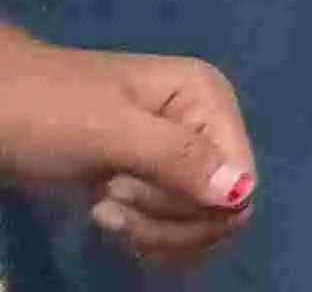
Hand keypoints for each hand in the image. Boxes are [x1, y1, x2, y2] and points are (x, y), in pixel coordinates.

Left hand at [0, 27, 255, 271]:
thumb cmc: (46, 112)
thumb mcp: (109, 132)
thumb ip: (177, 158)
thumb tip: (244, 193)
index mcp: (207, 98)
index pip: (240, 177)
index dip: (191, 205)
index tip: (127, 194)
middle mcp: (205, 125)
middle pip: (221, 205)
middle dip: (164, 222)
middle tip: (108, 205)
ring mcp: (179, 154)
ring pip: (197, 223)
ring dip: (150, 232)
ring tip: (101, 210)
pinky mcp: (152, 179)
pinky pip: (173, 226)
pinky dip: (142, 235)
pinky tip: (105, 216)